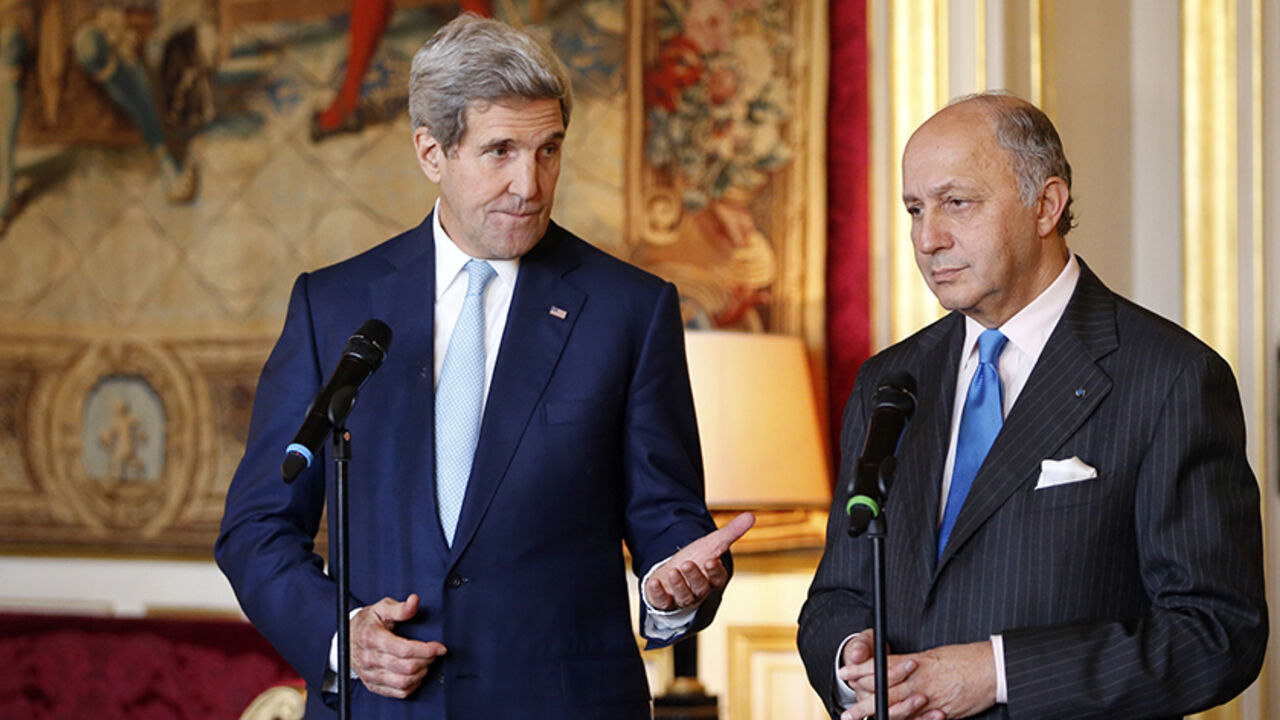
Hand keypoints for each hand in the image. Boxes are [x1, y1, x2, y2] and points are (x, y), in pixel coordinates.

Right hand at [350, 594, 446, 698]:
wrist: (347, 638)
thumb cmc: (367, 622)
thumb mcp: (381, 608)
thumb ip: (400, 608)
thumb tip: (414, 601)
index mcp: (372, 637)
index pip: (404, 650)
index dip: (426, 650)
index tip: (440, 647)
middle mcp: (369, 658)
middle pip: (406, 667)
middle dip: (426, 660)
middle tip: (433, 652)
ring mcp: (370, 674)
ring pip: (403, 682)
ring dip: (421, 673)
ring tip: (426, 662)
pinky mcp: (372, 685)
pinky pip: (397, 692)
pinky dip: (412, 685)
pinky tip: (416, 674)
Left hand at [643, 512, 754, 610]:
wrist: (676, 570)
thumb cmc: (698, 558)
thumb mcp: (713, 543)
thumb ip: (731, 532)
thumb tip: (751, 515)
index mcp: (713, 579)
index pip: (718, 579)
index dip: (714, 571)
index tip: (711, 560)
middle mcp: (699, 591)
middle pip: (700, 588)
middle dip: (694, 577)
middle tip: (687, 564)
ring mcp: (682, 598)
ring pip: (683, 596)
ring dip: (678, 584)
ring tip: (673, 570)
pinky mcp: (665, 601)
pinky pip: (662, 602)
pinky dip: (657, 594)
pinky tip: (653, 583)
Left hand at [842, 640, 995, 719]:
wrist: (992, 668)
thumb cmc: (964, 659)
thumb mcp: (932, 655)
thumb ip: (911, 663)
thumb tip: (891, 666)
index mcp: (916, 662)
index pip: (881, 667)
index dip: (859, 671)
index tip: (844, 673)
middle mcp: (920, 679)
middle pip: (884, 691)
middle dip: (862, 702)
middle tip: (846, 712)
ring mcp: (930, 697)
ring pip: (897, 709)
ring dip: (877, 715)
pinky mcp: (943, 712)